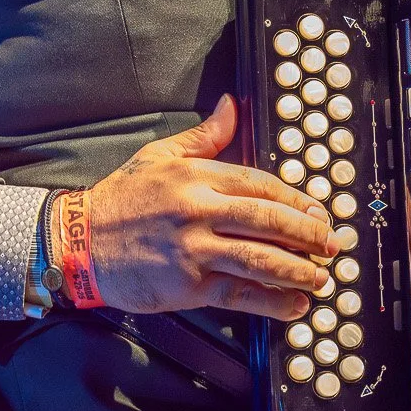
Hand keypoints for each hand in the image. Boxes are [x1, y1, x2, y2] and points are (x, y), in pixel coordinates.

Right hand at [86, 94, 337, 320]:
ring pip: (259, 259)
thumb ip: (205, 135)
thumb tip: (232, 105)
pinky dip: (270, 302)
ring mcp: (194, 249)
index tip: (319, 212)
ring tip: (321, 277)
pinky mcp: (187, 285)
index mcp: (197, 176)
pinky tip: (293, 306)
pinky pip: (239, 294)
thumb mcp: (160, 155)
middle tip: (331, 245)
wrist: (78, 241)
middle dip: (308, 234)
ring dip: (297, 270)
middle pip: (268, 220)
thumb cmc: (121, 198)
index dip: (297, 199)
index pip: (260, 185)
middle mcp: (199, 210)